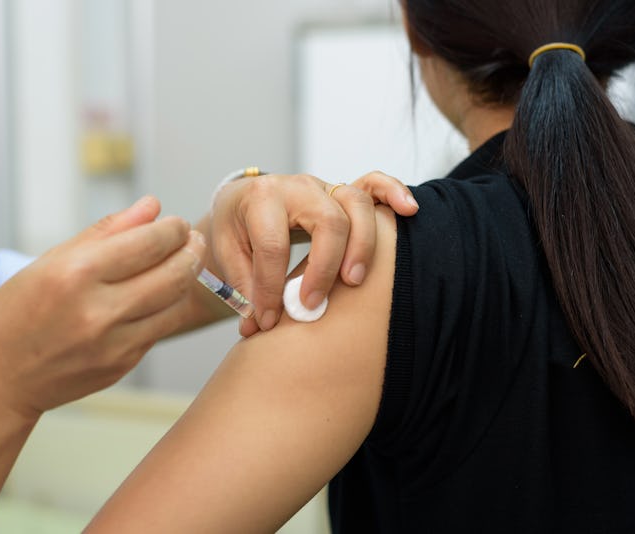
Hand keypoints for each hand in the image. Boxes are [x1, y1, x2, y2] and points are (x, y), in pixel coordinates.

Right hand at [0, 196, 205, 419]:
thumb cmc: (17, 312)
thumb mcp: (51, 261)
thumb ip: (107, 231)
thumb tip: (152, 206)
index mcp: (75, 274)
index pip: (148, 243)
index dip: (172, 229)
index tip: (177, 223)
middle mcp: (98, 311)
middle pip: (172, 274)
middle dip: (191, 251)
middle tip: (193, 240)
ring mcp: (113, 344)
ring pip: (174, 304)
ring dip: (186, 280)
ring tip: (184, 263)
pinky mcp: (123, 366)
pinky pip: (158, 330)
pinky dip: (165, 308)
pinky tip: (160, 294)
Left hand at [210, 171, 416, 336]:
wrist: (239, 203)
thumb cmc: (235, 229)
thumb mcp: (226, 254)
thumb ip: (243, 287)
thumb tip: (258, 324)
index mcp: (260, 199)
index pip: (273, 245)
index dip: (271, 288)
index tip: (267, 320)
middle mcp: (297, 187)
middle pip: (327, 221)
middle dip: (324, 268)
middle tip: (313, 304)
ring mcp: (323, 187)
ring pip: (356, 205)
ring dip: (362, 245)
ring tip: (354, 280)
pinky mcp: (341, 192)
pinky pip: (374, 183)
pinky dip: (393, 193)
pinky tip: (408, 211)